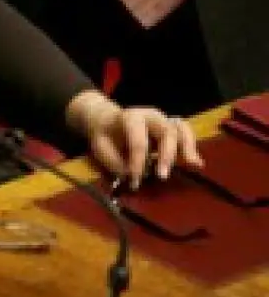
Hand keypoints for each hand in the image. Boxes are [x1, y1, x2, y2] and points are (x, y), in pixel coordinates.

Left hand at [67, 90, 203, 187]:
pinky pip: (186, 134)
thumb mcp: (101, 148)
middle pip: (166, 132)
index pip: (139, 140)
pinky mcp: (171, 128)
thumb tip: (133, 177)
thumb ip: (116, 163)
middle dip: (167, 155)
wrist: (106, 120)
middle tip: (162, 176)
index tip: (135, 180)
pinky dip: (191, 148)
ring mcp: (163, 120)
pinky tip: (196, 164)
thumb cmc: (105, 135)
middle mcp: (151, 116)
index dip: (138, 161)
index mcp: (130, 117)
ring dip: (187, 148)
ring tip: (192, 165)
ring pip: (182, 129)